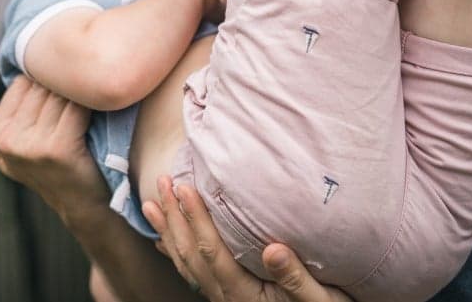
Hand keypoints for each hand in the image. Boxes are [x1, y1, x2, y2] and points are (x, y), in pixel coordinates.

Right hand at [0, 76, 107, 217]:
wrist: (80, 203)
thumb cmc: (51, 171)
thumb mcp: (12, 158)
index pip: (21, 83)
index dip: (45, 84)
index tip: (61, 96)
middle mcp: (7, 139)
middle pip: (40, 86)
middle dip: (62, 87)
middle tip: (79, 98)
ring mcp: (31, 144)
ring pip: (59, 94)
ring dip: (78, 94)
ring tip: (89, 103)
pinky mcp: (58, 147)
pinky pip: (77, 107)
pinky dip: (92, 105)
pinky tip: (98, 111)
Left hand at [143, 177, 352, 301]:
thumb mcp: (320, 297)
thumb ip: (296, 276)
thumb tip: (273, 249)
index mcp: (244, 295)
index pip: (212, 251)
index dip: (196, 218)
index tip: (184, 188)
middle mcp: (227, 298)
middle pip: (192, 254)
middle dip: (174, 217)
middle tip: (162, 182)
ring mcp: (223, 298)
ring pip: (186, 263)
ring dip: (168, 231)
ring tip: (151, 204)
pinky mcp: (226, 296)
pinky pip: (192, 273)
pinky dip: (175, 252)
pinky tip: (164, 239)